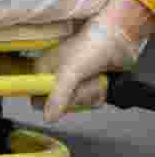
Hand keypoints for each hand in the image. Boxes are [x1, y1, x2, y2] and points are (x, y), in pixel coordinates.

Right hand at [32, 0, 152, 121]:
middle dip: (79, 96)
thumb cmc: (90, 47)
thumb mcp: (70, 72)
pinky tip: (102, 81)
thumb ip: (57, 96)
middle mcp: (56, 76)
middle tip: (86, 81)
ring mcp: (73, 81)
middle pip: (62, 104)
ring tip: (96, 77)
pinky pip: (90, 100)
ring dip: (92, 93)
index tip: (66, 94)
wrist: (117, 39)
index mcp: (43, 70)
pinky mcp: (88, 84)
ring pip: (79, 103)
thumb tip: (47, 118)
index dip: (53, 101)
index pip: (38, 98)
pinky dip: (99, 93)